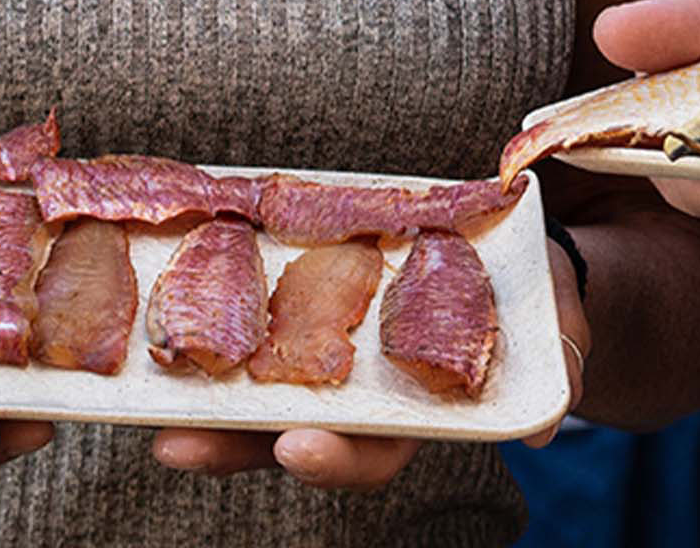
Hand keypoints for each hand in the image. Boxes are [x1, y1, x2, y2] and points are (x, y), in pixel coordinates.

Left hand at [151, 225, 589, 486]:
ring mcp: (316, 342)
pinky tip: (158, 295)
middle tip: (176, 443)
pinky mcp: (293, 287)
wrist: (512, 242)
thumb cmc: (534, 297)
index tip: (299, 447)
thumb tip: (538, 429)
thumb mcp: (559, 332)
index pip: (368, 451)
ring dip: (193, 392)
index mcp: (411, 409)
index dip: (334, 456)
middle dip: (227, 444)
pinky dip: (199, 306)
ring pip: (245, 382)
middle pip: (280, 432)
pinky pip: (239, 307)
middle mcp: (353, 389)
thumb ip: (557, 371)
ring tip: (140, 394)